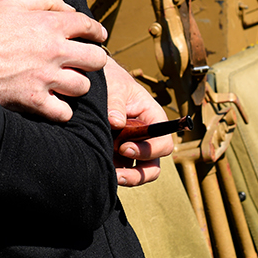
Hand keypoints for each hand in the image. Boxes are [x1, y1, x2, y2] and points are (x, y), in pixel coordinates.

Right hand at [0, 0, 107, 121]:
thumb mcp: (12, 1)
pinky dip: (62, 110)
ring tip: (66, 82)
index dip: (97, 32)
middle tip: (84, 62)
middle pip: (96, 59)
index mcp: (50, 24)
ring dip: (77, 84)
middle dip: (93, 59)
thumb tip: (70, 9)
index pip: (89, 27)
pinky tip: (55, 102)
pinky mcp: (34, 101)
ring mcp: (45, 78)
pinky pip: (64, 112)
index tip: (97, 37)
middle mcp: (54, 51)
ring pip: (83, 86)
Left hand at [105, 61, 171, 186]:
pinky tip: (97, 167)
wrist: (94, 80)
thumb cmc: (111, 80)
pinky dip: (111, 171)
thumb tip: (116, 122)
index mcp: (152, 118)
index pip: (163, 142)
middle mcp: (145, 135)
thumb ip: (115, 103)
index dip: (149, 150)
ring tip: (108, 174)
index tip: (126, 148)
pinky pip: (119, 168)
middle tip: (118, 173)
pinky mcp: (116, 152)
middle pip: (153, 164)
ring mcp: (131, 145)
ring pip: (137, 171)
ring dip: (125, 177)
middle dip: (139, 173)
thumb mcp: (114, 86)